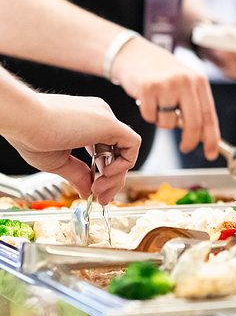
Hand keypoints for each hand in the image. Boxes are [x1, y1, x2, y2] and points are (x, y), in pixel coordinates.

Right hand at [4, 94, 140, 203]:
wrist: (23, 120)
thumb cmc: (31, 135)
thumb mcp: (59, 161)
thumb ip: (79, 175)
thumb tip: (89, 192)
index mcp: (87, 122)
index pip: (107, 151)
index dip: (105, 173)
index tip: (95, 191)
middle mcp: (100, 117)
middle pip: (118, 153)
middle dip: (112, 180)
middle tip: (103, 198)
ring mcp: (106, 117)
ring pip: (127, 150)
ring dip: (116, 176)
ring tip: (99, 189)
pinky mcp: (111, 123)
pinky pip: (133, 144)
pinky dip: (124, 163)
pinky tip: (105, 174)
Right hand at [112, 37, 219, 158]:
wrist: (135, 53)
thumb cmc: (161, 73)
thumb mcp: (184, 84)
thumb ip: (194, 106)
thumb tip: (202, 136)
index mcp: (199, 81)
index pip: (209, 115)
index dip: (211, 138)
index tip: (210, 154)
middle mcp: (185, 81)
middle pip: (193, 123)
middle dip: (190, 141)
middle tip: (185, 148)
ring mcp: (167, 84)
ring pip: (169, 123)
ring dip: (163, 122)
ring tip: (159, 105)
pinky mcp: (148, 88)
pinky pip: (151, 117)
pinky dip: (149, 115)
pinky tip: (147, 100)